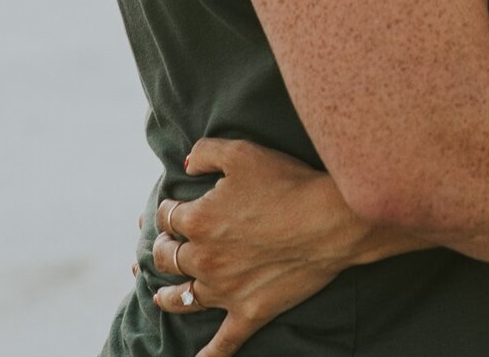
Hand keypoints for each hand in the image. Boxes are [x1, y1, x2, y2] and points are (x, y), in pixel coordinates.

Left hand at [147, 137, 382, 356]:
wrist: (329, 220)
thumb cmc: (287, 182)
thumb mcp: (242, 152)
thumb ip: (205, 152)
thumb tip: (185, 164)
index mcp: (198, 220)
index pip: (168, 216)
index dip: (169, 209)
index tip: (173, 206)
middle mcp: (203, 259)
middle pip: (169, 258)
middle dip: (163, 249)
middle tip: (164, 246)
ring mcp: (224, 290)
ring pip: (182, 299)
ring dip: (168, 296)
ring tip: (160, 296)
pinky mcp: (248, 312)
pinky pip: (223, 342)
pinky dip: (208, 355)